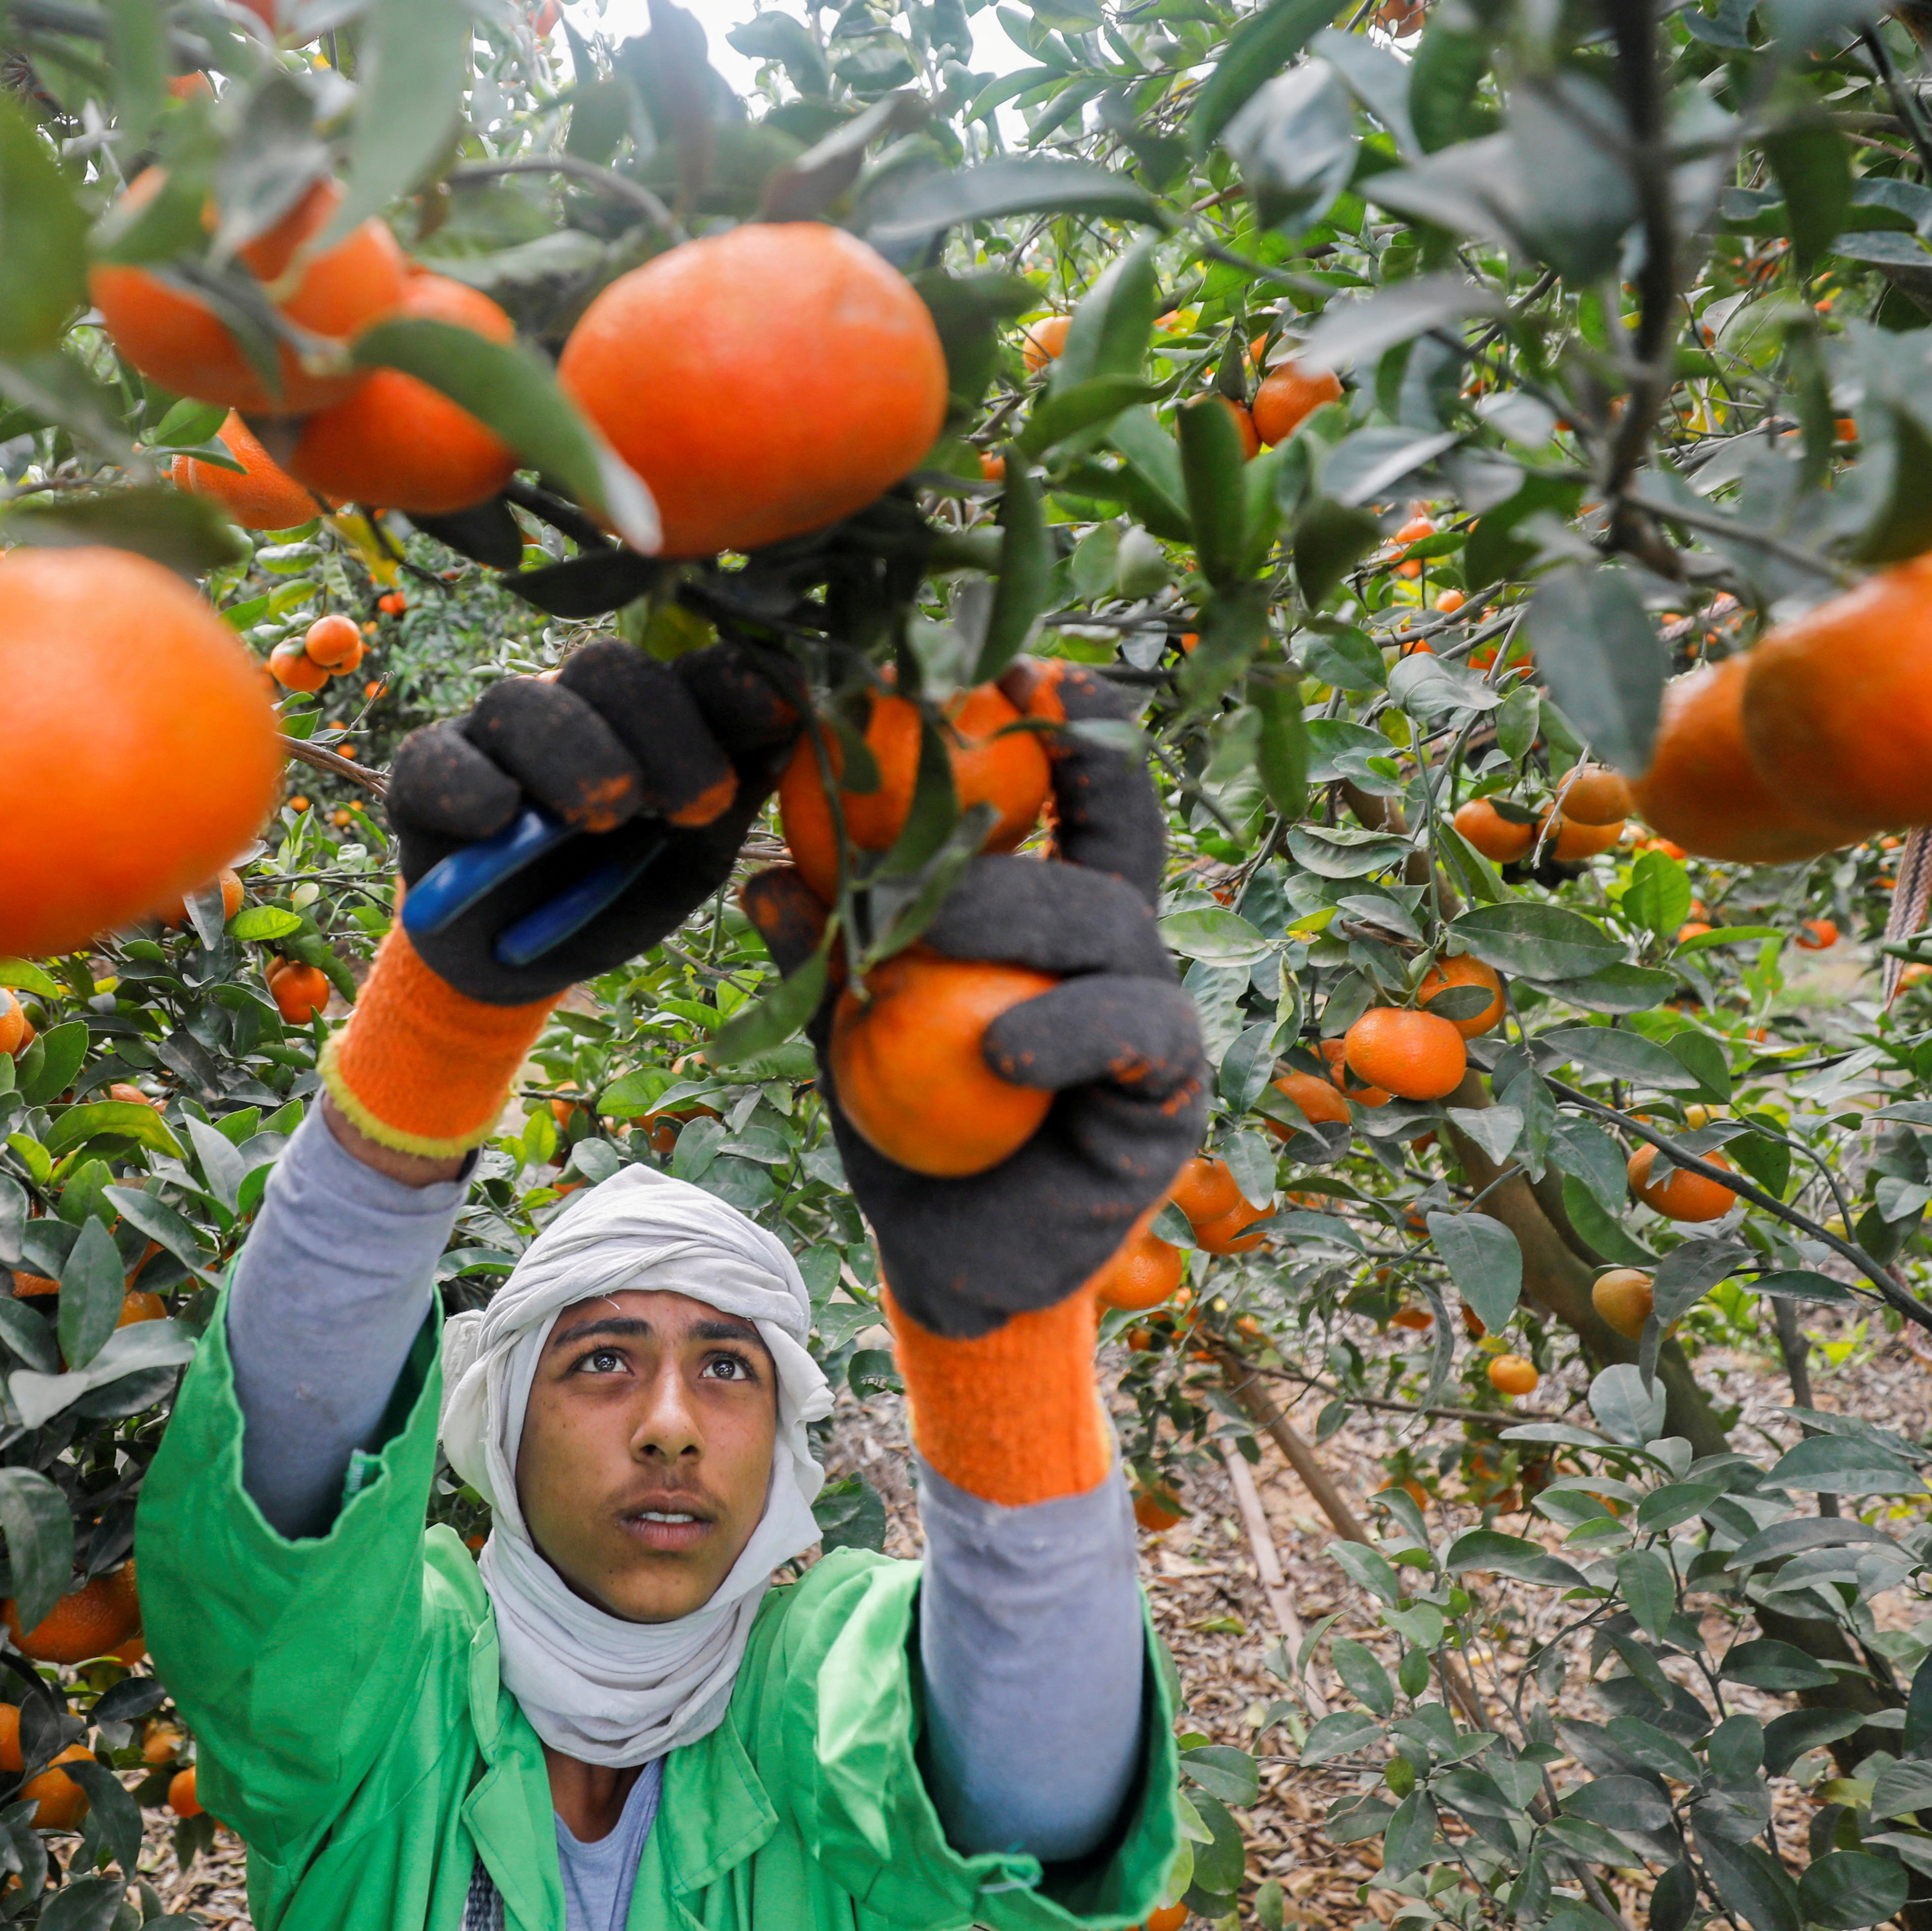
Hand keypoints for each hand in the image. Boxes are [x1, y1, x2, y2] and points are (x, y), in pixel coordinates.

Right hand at [388, 638, 804, 1006]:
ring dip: (575, 751)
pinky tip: (500, 816)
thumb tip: (796, 727)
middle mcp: (573, 704)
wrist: (519, 960)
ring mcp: (494, 733)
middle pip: (610, 670)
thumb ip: (734, 795)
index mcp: (650, 715)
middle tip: (697, 803)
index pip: (693, 673)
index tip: (781, 714)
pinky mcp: (426, 773)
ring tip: (608, 814)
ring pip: (525, 703)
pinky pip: (436, 758)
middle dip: (663, 729)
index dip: (735, 685)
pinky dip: (470, 783)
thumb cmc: (616, 891)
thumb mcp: (691, 854)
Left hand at [744, 662, 1207, 1337]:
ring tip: (924, 942)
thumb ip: (825, 957)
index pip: (1086, 804)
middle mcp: (1122, 958)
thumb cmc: (908, 1133)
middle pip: (1097, 859)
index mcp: (1058, 923)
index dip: (1075, 729)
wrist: (952, 1264)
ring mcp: (1156, 1024)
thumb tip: (764, 881)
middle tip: (907, 848)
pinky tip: (998, 1046)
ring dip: (1021, 922)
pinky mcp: (1167, 1100)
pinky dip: (1064, 1029)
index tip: (1028, 666)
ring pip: (1116, 934)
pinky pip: (1134, 1036)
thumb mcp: (849, 1030)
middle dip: (1005, 841)